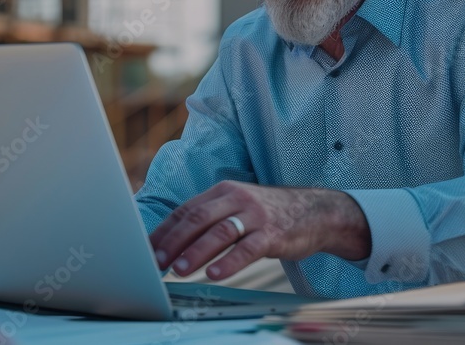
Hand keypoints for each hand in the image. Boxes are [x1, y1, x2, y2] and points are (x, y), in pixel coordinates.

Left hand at [149, 180, 370, 280]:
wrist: (317, 211)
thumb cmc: (270, 214)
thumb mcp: (239, 206)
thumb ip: (212, 217)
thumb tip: (174, 239)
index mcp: (224, 190)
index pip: (187, 209)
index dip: (165, 230)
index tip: (147, 249)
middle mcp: (238, 198)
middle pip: (198, 218)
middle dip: (174, 241)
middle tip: (156, 261)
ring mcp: (256, 215)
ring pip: (220, 232)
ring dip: (196, 252)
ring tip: (179, 269)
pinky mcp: (273, 233)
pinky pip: (248, 248)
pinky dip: (230, 262)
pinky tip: (215, 274)